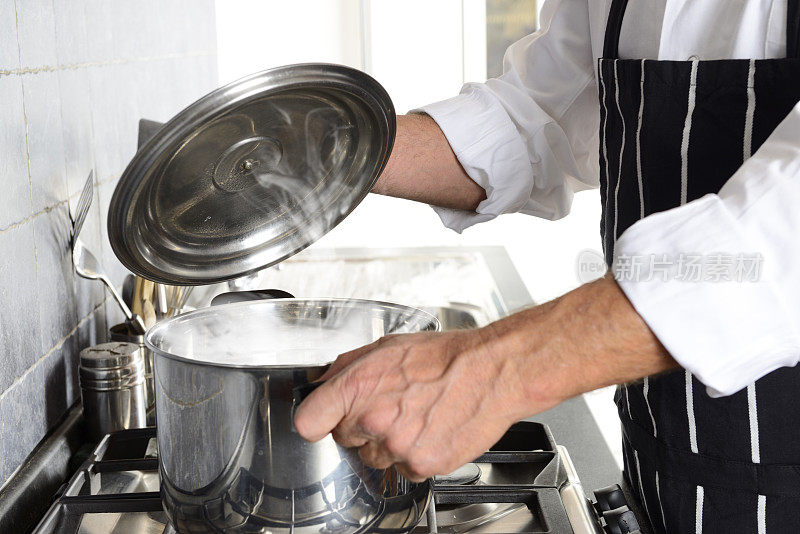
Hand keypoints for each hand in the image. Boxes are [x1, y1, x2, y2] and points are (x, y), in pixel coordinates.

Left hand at [293, 327, 534, 480]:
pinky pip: (404, 469)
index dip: (317, 420)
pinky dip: (415, 456)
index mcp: (358, 385)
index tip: (323, 420)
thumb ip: (346, 367)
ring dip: (388, 443)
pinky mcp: (421, 465)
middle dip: (360, 427)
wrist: (491, 372)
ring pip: (374, 458)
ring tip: (416, 416)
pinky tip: (430, 430)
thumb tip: (323, 383)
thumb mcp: (387, 346)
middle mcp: (373, 418)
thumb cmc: (445, 356)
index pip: (307, 421)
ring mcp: (396, 446)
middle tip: (390, 407)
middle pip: (344, 440)